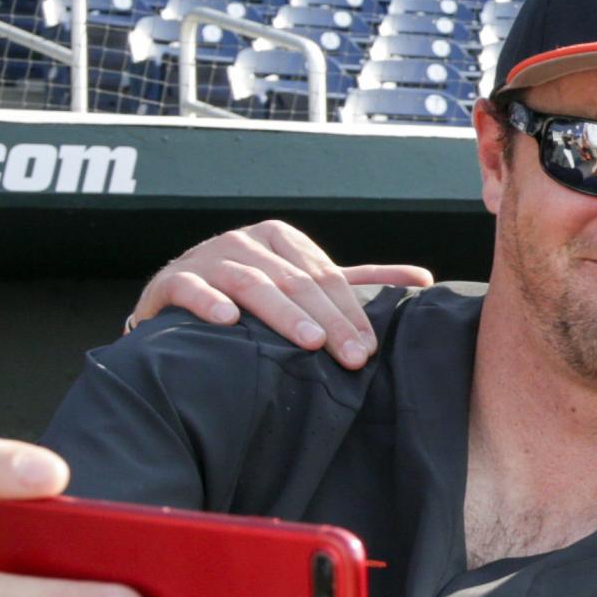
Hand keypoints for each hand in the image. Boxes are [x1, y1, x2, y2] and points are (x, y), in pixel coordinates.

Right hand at [127, 218, 428, 368]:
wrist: (182, 299)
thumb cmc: (257, 295)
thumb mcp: (308, 283)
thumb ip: (361, 281)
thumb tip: (424, 279)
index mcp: (280, 238)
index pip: (325, 277)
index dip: (351, 313)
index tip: (371, 349)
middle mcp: (244, 242)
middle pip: (295, 282)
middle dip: (328, 321)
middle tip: (353, 357)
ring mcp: (206, 258)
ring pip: (251, 283)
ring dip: (282, 314)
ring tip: (309, 342)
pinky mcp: (172, 281)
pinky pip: (191, 289)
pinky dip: (208, 302)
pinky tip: (228, 321)